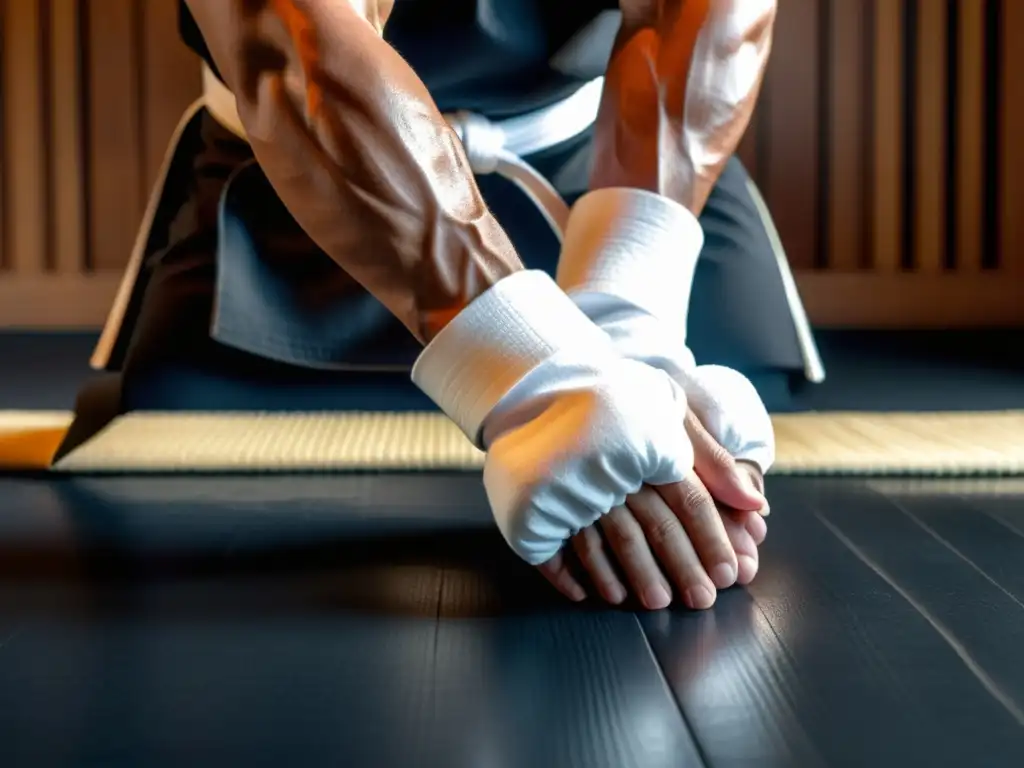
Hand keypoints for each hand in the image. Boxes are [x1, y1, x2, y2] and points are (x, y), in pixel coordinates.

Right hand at [537, 411, 768, 609]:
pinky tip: (588, 594)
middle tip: (702, 599)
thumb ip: (717, 461)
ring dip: (635, 574)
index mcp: (655, 445)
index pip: (692, 499)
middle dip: (683, 566)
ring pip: (611, 536)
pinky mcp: (544, 495)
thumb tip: (756, 503)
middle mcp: (619, 465)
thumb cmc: (627, 404)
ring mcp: (578, 481)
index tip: (731, 573)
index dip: (715, 538)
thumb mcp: (676, 416)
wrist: (554, 382)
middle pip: (657, 524)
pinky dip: (571, 570)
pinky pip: (555, 539)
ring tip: (655, 602)